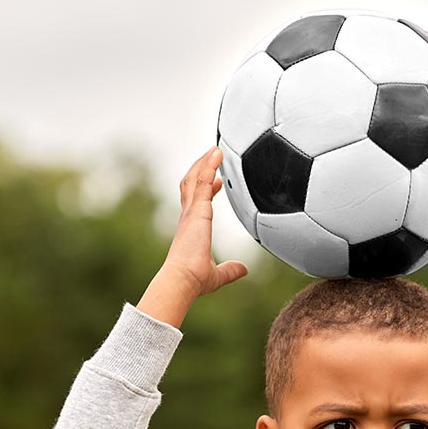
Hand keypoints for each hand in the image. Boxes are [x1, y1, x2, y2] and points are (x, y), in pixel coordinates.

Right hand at [162, 145, 247, 297]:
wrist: (184, 278)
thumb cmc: (195, 278)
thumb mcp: (218, 274)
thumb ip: (230, 270)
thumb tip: (243, 269)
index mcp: (191, 229)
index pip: (197, 203)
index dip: (206, 190)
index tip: (216, 182)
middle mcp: (188, 217)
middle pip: (191, 185)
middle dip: (201, 169)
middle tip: (212, 157)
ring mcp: (191, 211)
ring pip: (196, 178)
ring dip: (205, 162)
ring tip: (215, 149)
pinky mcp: (197, 209)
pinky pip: (203, 181)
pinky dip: (209, 165)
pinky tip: (216, 154)